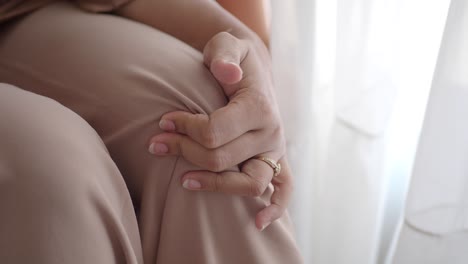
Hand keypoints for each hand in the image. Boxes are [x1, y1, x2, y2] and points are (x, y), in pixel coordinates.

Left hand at [148, 32, 292, 230]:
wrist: (252, 70)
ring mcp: (275, 150)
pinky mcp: (277, 161)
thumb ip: (223, 54)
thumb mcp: (226, 45)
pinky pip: (283, 190)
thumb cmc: (233, 59)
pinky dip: (274, 209)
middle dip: (182, 151)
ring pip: (246, 182)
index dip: (182, 129)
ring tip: (184, 180)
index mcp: (259, 106)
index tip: (164, 123)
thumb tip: (225, 73)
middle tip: (158, 143)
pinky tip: (257, 223)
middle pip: (220, 158)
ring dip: (213, 184)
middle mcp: (272, 132)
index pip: (213, 132)